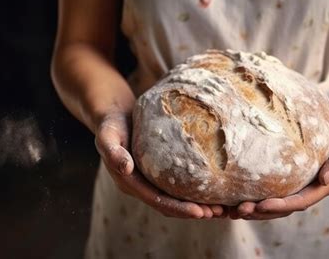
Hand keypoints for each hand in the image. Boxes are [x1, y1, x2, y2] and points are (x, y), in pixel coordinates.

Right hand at [94, 112, 224, 218]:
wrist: (116, 116)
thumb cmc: (111, 124)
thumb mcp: (107, 134)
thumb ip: (112, 151)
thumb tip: (125, 168)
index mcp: (130, 183)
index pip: (157, 201)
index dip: (178, 208)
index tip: (198, 212)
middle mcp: (142, 186)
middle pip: (170, 205)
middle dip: (193, 211)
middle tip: (218, 213)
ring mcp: (151, 180)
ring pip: (177, 198)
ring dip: (198, 204)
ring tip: (221, 207)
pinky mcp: (161, 171)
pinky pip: (180, 184)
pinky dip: (196, 189)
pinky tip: (213, 187)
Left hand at [232, 118, 328, 219]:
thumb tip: (325, 179)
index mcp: (323, 186)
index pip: (301, 201)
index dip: (282, 205)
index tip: (262, 205)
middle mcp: (309, 189)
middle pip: (283, 207)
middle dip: (261, 211)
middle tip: (239, 210)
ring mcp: (298, 184)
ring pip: (274, 202)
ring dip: (254, 208)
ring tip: (231, 209)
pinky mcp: (289, 175)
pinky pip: (270, 188)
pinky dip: (254, 194)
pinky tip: (236, 194)